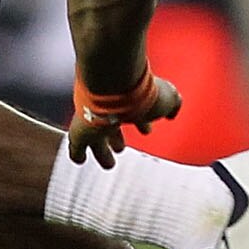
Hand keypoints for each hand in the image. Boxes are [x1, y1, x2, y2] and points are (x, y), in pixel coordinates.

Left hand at [65, 72, 182, 165]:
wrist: (114, 84)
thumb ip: (172, 103)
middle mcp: (110, 110)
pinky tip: (79, 159)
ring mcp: (93, 120)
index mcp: (130, 102)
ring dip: (103, 152)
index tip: (146, 130)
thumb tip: (171, 112)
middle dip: (118, 138)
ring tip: (109, 164)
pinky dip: (78, 154)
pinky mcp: (80, 132)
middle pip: (113, 127)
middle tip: (121, 148)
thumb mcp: (168, 97)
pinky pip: (77, 147)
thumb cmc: (140, 90)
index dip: (142, 122)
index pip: (135, 114)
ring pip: (96, 140)